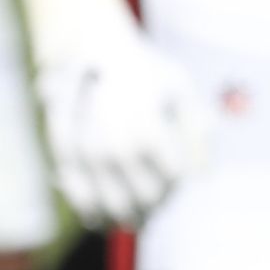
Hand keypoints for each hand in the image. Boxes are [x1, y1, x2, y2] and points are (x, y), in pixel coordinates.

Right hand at [12, 0, 209, 227]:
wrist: (91, 50)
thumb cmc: (144, 72)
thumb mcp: (181, 90)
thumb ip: (199, 132)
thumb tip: (204, 176)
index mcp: (149, 133)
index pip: (172, 183)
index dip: (177, 188)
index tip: (176, 182)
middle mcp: (117, 148)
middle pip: (146, 200)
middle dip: (156, 206)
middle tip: (158, 203)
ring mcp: (89, 156)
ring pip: (113, 208)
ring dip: (128, 217)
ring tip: (136, 215)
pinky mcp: (65, 160)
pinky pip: (81, 201)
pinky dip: (95, 216)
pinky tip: (103, 220)